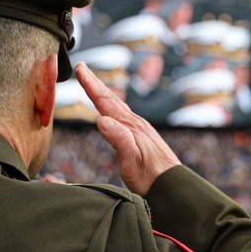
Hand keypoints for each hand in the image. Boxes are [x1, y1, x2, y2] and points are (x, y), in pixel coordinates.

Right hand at [76, 62, 180, 195]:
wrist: (171, 183)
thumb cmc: (150, 175)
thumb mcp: (131, 160)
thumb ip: (119, 139)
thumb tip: (101, 120)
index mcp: (129, 126)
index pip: (105, 101)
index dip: (90, 85)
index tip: (79, 69)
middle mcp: (134, 123)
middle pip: (110, 98)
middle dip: (95, 82)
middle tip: (81, 67)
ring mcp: (138, 128)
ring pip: (117, 105)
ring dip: (103, 93)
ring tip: (93, 84)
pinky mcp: (140, 136)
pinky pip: (122, 115)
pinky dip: (112, 106)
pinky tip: (111, 111)